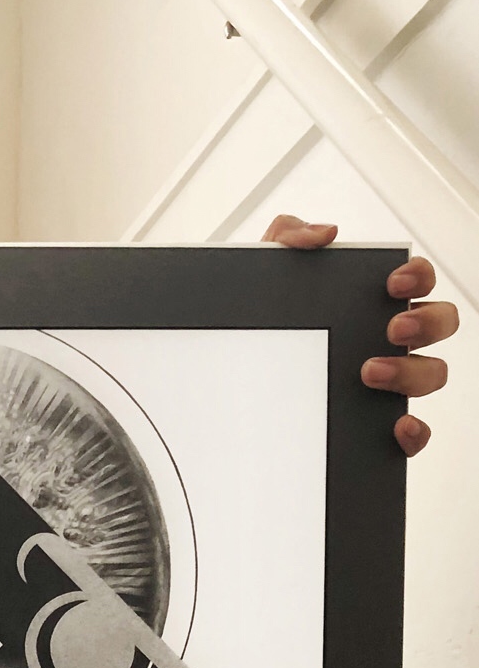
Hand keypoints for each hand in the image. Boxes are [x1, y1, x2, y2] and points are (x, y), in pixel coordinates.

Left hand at [262, 215, 459, 455]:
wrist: (228, 378)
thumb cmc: (262, 327)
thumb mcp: (263, 276)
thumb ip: (287, 238)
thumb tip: (322, 234)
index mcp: (370, 303)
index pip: (417, 280)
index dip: (418, 276)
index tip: (394, 281)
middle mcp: (388, 340)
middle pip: (439, 324)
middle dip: (425, 322)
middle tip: (390, 328)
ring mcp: (387, 382)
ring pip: (430, 374)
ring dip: (411, 372)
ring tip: (369, 371)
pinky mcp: (375, 424)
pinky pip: (412, 433)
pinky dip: (413, 432)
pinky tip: (395, 427)